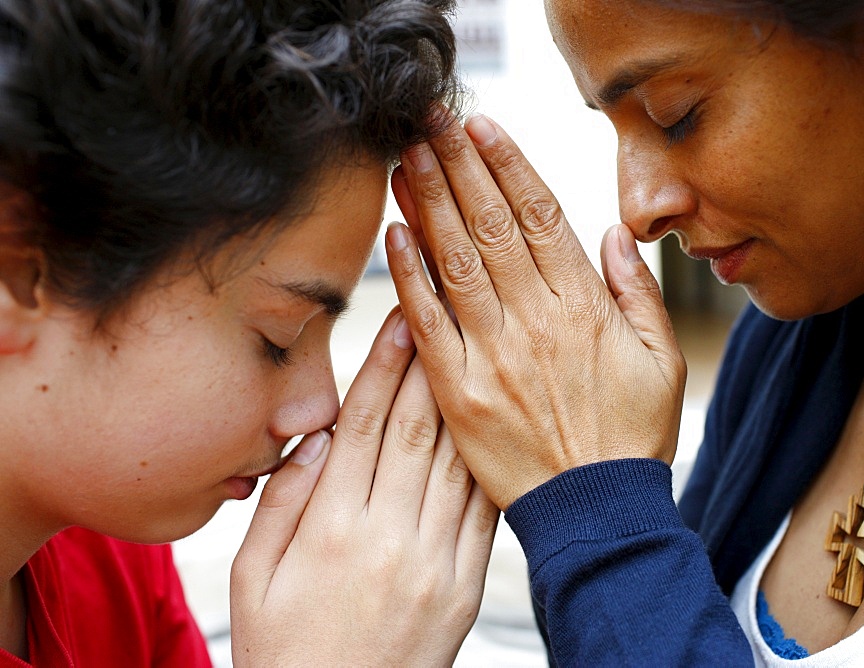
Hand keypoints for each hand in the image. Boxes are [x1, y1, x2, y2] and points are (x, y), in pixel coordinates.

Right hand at [230, 309, 498, 665]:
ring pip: (454, 460)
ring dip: (465, 398)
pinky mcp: (465, 586)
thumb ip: (282, 503)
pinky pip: (482, 510)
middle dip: (428, 361)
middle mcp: (387, 537)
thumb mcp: (253, 579)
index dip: (380, 365)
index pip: (360, 425)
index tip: (397, 316)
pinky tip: (497, 423)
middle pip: (413, 429)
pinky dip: (488, 461)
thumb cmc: (286, 650)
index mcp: (330, 530)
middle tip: (443, 309)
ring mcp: (434, 562)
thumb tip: (314, 438)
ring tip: (476, 346)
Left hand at [387, 112, 685, 509]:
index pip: (541, 217)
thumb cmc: (631, 435)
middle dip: (459, 166)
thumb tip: (616, 232)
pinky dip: (409, 277)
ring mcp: (494, 355)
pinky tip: (394, 234)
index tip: (483, 127)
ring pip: (456, 262)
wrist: (596, 512)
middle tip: (431, 121)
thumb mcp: (662, 359)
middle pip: (491, 225)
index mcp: (585, 307)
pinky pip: (428, 324)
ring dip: (429, 204)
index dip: (509, 166)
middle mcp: (536, 320)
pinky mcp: (459, 392)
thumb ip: (639, 291)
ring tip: (408, 157)